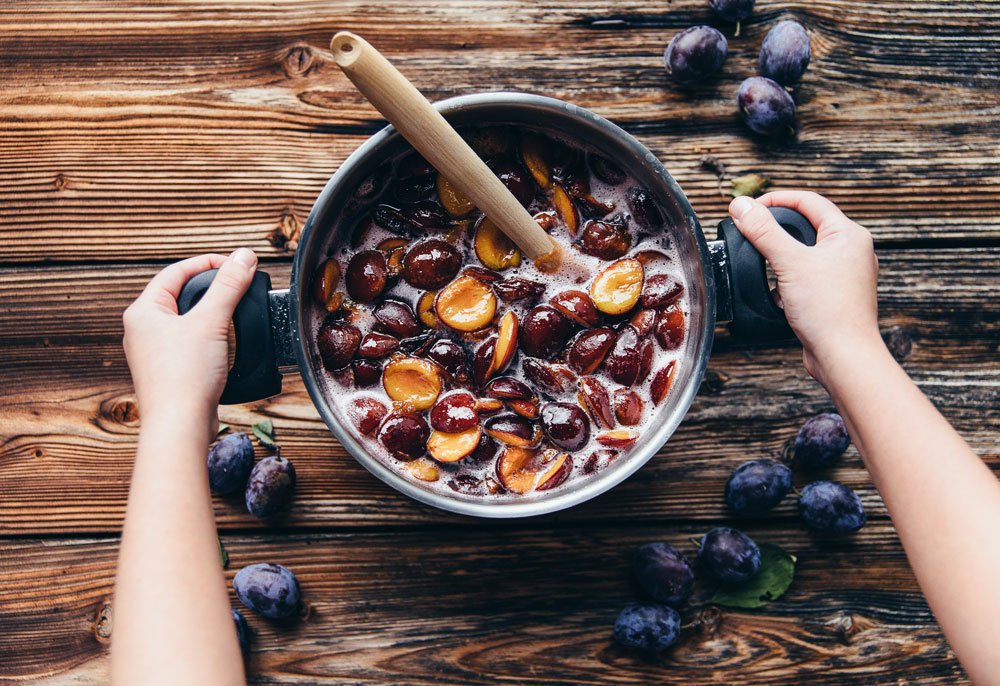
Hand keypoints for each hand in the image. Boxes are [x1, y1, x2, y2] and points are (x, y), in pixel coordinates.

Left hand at [122, 249, 257, 428]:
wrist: (179, 426)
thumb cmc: (183, 377)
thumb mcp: (211, 322)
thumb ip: (229, 285)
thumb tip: (243, 257)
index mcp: (142, 312)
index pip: (175, 271)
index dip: (208, 263)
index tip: (235, 265)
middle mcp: (142, 330)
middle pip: (180, 294)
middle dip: (211, 288)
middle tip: (237, 286)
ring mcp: (154, 353)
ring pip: (186, 320)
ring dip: (211, 314)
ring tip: (234, 313)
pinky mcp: (170, 372)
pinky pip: (190, 343)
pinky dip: (210, 337)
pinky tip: (225, 344)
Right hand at [727, 191, 881, 385]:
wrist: (843, 356)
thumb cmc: (829, 311)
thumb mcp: (789, 263)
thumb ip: (763, 231)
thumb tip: (741, 206)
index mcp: (849, 234)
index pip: (809, 201)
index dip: (776, 200)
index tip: (750, 208)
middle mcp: (852, 251)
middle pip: (807, 225)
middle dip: (778, 229)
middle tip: (753, 232)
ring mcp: (845, 275)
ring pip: (806, 253)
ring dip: (782, 258)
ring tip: (767, 265)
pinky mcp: (835, 296)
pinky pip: (807, 277)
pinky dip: (789, 281)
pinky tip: (780, 293)